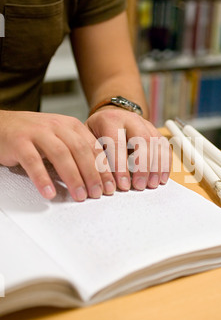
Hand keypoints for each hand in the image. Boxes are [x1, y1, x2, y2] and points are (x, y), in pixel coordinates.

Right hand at [0, 110, 115, 201]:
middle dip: (93, 174)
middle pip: (81, 151)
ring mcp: (38, 132)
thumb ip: (78, 151)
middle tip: (98, 194)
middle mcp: (57, 126)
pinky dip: (42, 178)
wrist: (1, 124)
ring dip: (73, 177)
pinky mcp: (19, 142)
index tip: (111, 186)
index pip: (93, 147)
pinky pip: (33, 161)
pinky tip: (49, 192)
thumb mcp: (60, 137)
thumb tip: (100, 176)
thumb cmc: (34, 135)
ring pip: (61, 155)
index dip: (104, 168)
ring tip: (80, 196)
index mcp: (71, 125)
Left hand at [86, 107, 171, 191]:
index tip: (123, 185)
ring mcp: (145, 123)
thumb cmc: (96, 134)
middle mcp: (130, 118)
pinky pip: (164, 146)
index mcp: (109, 120)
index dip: (121, 166)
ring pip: (156, 143)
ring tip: (152, 184)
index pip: (117, 143)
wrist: (109, 116)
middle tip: (140, 186)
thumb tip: (105, 182)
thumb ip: (97, 158)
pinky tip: (162, 178)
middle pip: (142, 140)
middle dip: (142, 166)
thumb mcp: (89, 142)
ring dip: (157, 166)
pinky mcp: (155, 131)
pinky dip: (165, 163)